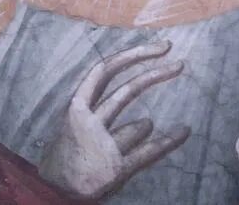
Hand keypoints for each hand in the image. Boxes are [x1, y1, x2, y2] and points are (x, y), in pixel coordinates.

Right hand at [38, 40, 189, 198]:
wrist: (55, 190)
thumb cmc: (68, 151)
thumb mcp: (74, 120)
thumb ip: (96, 101)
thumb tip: (127, 78)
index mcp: (76, 107)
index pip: (105, 71)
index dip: (132, 56)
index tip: (158, 48)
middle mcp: (89, 122)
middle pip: (126, 91)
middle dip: (155, 74)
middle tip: (179, 64)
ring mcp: (104, 146)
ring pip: (139, 126)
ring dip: (144, 127)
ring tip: (133, 136)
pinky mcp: (116, 168)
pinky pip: (148, 152)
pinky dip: (168, 141)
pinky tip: (183, 131)